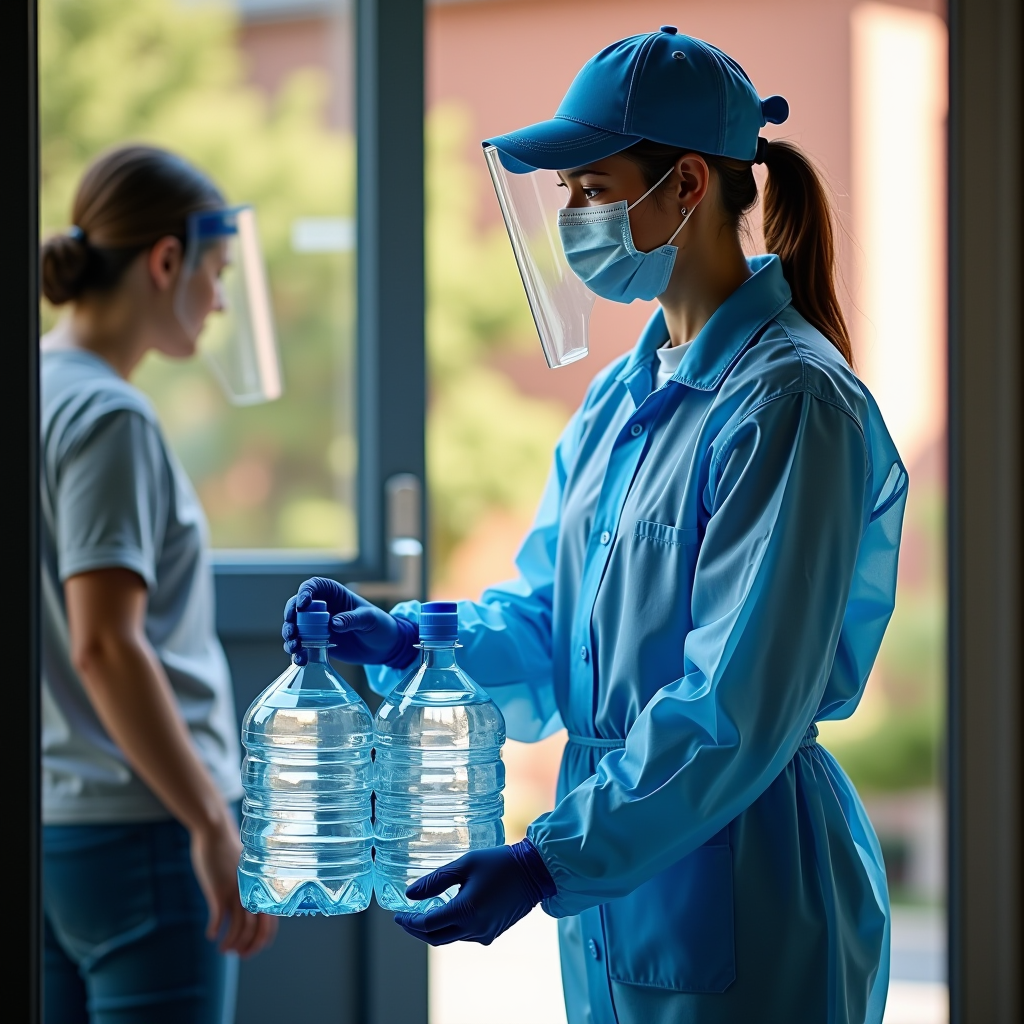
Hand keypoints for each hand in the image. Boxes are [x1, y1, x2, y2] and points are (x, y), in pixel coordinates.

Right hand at [190, 811, 276, 957]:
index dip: (262, 939)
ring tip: (224, 949)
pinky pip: (218, 916)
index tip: (253, 949)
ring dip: (232, 941)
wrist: (215, 831)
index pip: (269, 920)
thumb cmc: (229, 849)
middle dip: (248, 945)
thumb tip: (247, 901)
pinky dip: (215, 929)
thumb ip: (247, 885)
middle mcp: (251, 890)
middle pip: (255, 927)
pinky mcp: (218, 889)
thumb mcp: (244, 869)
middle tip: (238, 955)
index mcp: (259, 886)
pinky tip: (210, 935)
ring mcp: (235, 890)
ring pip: (238, 926)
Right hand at [282, 577, 417, 666]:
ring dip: (290, 637)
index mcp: (333, 593)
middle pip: (295, 607)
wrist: (383, 647)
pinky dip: (296, 652)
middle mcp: (320, 608)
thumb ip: (353, 619)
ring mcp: (316, 626)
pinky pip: (300, 645)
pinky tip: (300, 659)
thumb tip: (334, 623)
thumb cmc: (380, 625)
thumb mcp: (370, 619)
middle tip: (292, 631)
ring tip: (295, 647)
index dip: (303, 593)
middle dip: (290, 618)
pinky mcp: (316, 643)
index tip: (302, 605)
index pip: (312, 586)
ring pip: (294, 627)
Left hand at [393, 840, 555, 946]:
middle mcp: (474, 929)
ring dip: (434, 929)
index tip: (398, 915)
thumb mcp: (465, 864)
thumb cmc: (499, 863)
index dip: (409, 922)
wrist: (534, 873)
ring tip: (423, 912)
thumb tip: (410, 894)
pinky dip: (451, 927)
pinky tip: (447, 912)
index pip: (427, 925)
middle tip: (405, 918)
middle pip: (435, 938)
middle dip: (417, 930)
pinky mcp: (492, 933)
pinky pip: (464, 935)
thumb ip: (436, 880)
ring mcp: (484, 934)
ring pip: (450, 938)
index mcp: (465, 912)